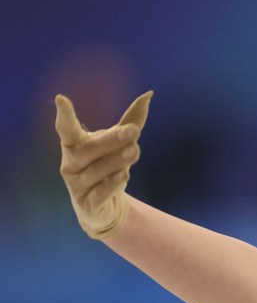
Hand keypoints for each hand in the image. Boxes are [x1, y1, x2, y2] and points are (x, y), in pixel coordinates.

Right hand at [55, 91, 151, 239]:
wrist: (103, 207)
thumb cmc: (108, 166)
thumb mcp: (119, 144)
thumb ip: (131, 121)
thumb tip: (148, 95)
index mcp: (75, 145)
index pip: (66, 130)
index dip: (64, 116)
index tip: (61, 99)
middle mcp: (72, 163)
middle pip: (88, 150)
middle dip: (110, 140)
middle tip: (134, 130)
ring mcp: (77, 185)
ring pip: (95, 172)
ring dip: (115, 161)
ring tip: (135, 151)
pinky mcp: (88, 203)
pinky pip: (99, 192)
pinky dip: (111, 184)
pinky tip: (124, 174)